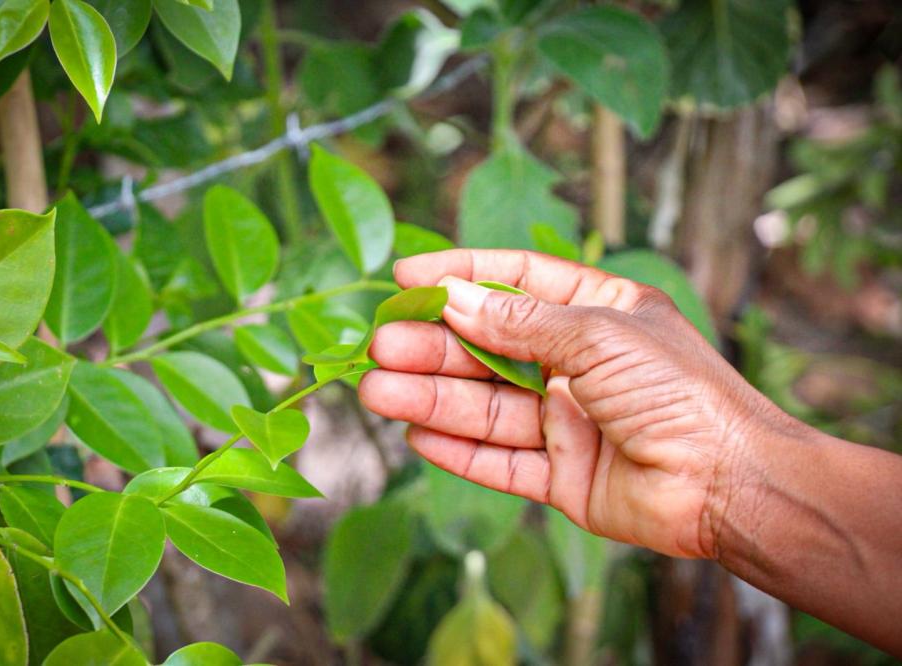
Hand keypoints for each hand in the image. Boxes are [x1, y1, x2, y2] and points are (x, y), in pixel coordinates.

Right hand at [359, 249, 786, 558]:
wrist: (730, 484)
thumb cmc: (679, 392)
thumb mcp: (599, 336)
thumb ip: (521, 324)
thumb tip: (454, 299)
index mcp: (598, 312)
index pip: (516, 281)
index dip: (460, 275)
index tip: (406, 276)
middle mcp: (578, 364)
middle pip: (488, 349)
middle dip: (432, 346)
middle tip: (379, 344)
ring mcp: (568, 421)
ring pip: (485, 406)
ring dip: (431, 397)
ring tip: (377, 390)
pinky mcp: (561, 476)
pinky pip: (499, 460)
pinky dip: (459, 450)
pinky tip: (417, 434)